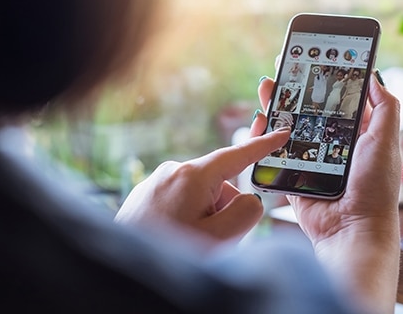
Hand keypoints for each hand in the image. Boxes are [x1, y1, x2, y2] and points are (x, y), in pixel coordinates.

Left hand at [115, 127, 290, 242]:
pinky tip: (173, 239)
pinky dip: (186, 219)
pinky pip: (180, 202)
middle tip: (209, 240)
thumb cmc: (168, 253)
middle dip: (223, 212)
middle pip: (220, 187)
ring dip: (203, 218)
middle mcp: (172, 171)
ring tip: (186, 242)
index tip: (281, 133)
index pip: (236, 155)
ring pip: (200, 197)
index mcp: (192, 175)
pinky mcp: (145, 195)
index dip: (262, 145)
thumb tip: (248, 199)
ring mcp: (156, 182)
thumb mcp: (220, 237)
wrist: (121, 268)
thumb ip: (247, 212)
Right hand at [253, 71, 401, 312]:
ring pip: (290, 125)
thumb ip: (385, 108)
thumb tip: (375, 76)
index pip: (341, 98)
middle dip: (298, 86)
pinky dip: (266, 134)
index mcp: (358, 133)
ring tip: (267, 84)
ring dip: (278, 104)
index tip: (316, 56)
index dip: (329, 77)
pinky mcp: (294, 172)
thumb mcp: (386, 141)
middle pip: (311, 107)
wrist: (351, 230)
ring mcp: (312, 157)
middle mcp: (334, 143)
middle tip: (285, 64)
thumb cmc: (374, 189)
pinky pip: (276, 150)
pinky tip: (259, 118)